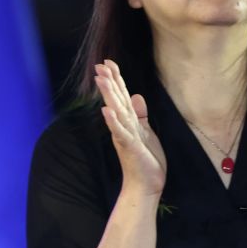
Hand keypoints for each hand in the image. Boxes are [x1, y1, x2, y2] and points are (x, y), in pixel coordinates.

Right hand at [95, 59, 165, 195]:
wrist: (145, 185)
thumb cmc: (146, 161)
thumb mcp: (147, 132)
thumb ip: (141, 115)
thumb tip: (137, 96)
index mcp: (129, 122)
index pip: (122, 96)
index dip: (116, 79)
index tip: (108, 62)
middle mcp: (124, 126)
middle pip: (116, 99)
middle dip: (109, 82)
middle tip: (99, 65)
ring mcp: (125, 136)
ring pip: (116, 112)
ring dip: (108, 95)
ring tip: (101, 79)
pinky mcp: (129, 147)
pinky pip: (120, 132)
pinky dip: (113, 121)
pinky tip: (106, 110)